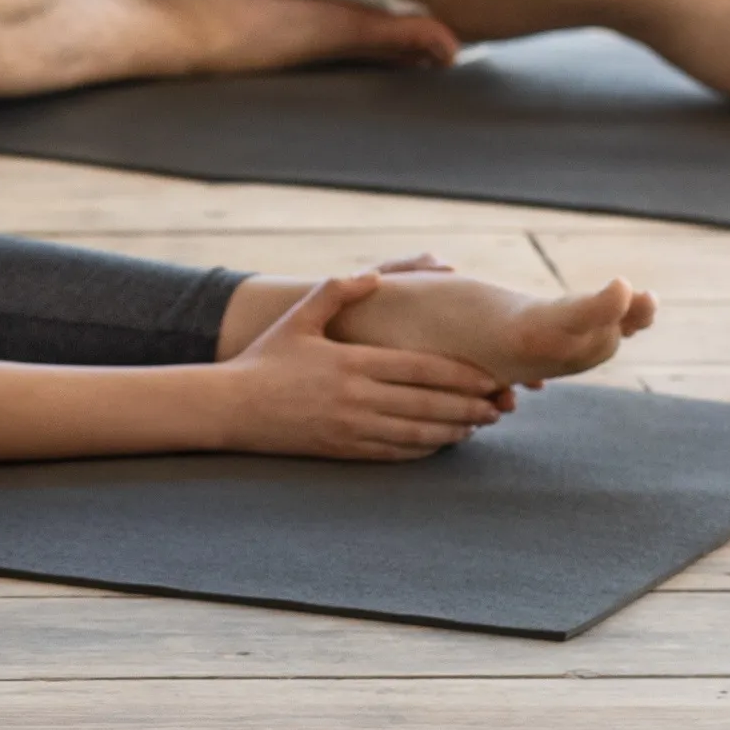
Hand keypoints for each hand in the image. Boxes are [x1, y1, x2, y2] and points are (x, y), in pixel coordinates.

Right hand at [220, 272, 513, 461]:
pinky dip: (426, 449)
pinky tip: (441, 442)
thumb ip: (336, 292)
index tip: (490, 377)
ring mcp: (351, 427)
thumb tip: (375, 276)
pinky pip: (396, 453)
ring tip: (479, 425)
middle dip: (471, 406)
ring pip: (419, 432)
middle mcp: (357, 397)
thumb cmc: (263, 359)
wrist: (229, 406)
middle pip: (430, 404)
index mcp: (352, 362)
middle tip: (500, 406)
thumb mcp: (298, 318)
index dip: (463, 375)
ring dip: (455, 430)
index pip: (422, 369)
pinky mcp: (344, 449)